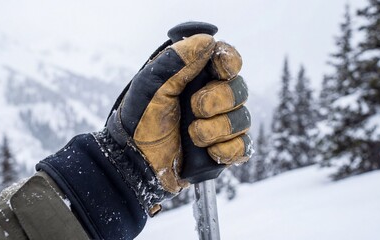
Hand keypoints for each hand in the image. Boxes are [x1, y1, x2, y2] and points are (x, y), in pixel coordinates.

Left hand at [106, 34, 251, 211]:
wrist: (135, 165)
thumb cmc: (138, 123)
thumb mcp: (150, 87)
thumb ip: (176, 62)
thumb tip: (208, 40)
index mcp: (195, 79)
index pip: (227, 61)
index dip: (230, 63)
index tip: (221, 70)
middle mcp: (211, 100)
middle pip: (239, 90)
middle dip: (218, 100)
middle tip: (194, 109)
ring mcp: (218, 127)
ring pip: (243, 119)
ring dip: (217, 128)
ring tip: (192, 135)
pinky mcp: (222, 152)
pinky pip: (243, 147)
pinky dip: (228, 150)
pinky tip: (209, 153)